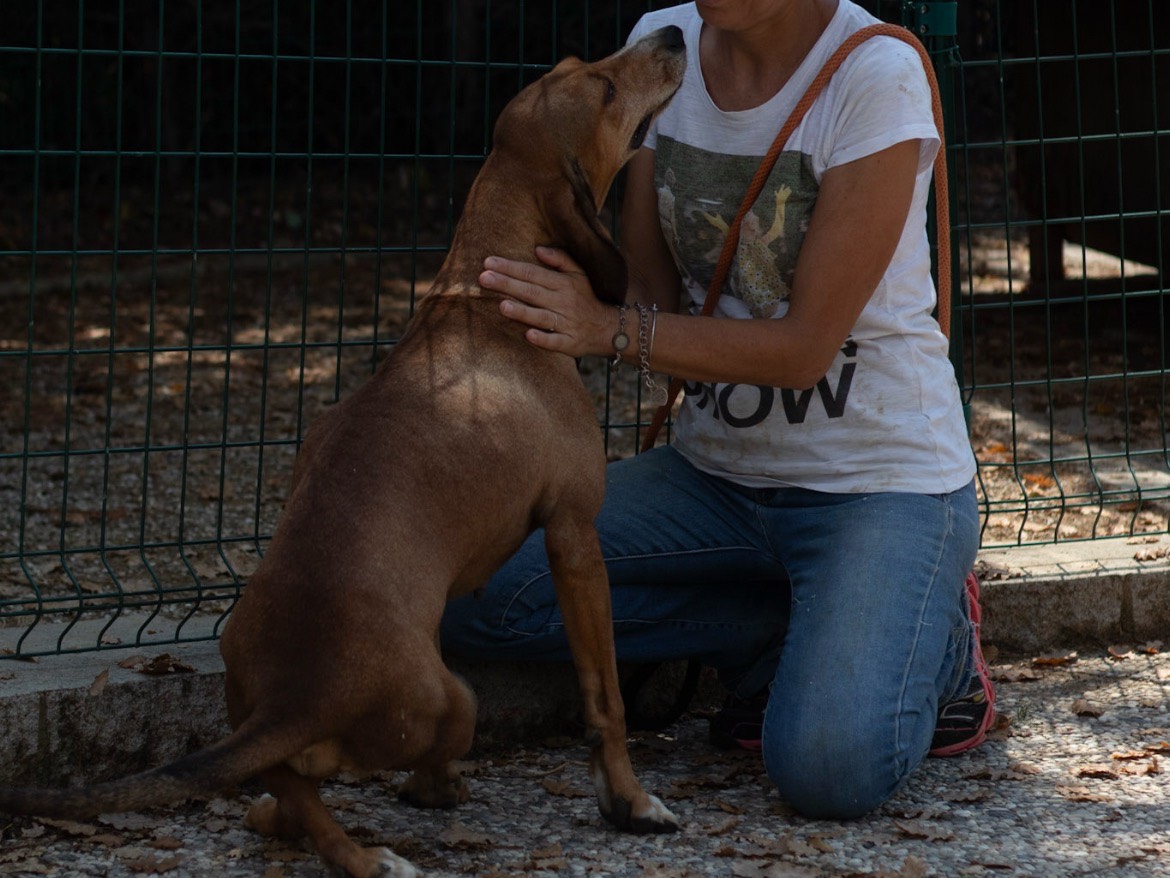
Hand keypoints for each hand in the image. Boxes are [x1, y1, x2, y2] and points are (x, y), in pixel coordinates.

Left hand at [480, 246, 617, 357]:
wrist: (608, 328)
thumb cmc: (586, 298)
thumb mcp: (578, 274)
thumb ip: (560, 259)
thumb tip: (537, 249)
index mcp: (563, 284)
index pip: (532, 273)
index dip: (510, 267)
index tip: (488, 262)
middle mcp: (563, 302)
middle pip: (531, 292)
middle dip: (507, 285)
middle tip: (484, 278)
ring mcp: (566, 323)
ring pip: (541, 316)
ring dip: (522, 312)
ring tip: (502, 306)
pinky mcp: (569, 343)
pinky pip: (555, 341)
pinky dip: (543, 338)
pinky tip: (528, 335)